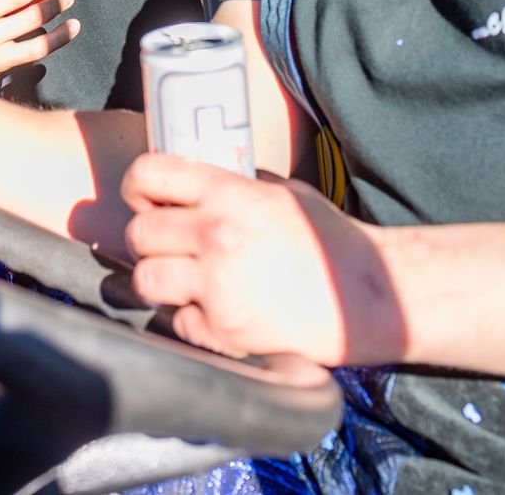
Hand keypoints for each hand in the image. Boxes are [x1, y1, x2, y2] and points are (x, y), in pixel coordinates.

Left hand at [121, 153, 402, 366]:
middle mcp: (217, 235)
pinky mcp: (223, 330)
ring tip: (187, 281)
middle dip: (150, 240)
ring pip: (145, 280)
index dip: (138, 188)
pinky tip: (218, 310)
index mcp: (229, 195)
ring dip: (161, 280)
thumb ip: (234, 187)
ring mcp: (217, 286)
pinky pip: (177, 321)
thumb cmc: (330, 243)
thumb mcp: (283, 193)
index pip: (149, 175)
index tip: (146, 200)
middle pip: (138, 233)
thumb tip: (193, 187)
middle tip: (171, 248)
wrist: (367, 297)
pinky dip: (191, 319)